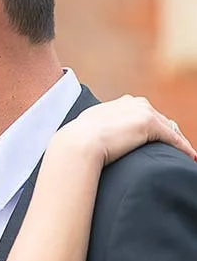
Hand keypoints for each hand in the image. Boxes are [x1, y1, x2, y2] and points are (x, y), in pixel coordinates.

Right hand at [54, 95, 195, 166]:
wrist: (77, 144)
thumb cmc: (76, 143)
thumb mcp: (86, 131)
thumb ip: (96, 130)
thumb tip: (89, 140)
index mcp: (118, 104)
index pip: (142, 113)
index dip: (151, 128)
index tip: (156, 140)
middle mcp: (132, 103)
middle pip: (159, 119)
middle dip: (168, 133)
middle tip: (176, 148)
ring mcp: (142, 112)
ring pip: (168, 127)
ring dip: (178, 141)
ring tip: (185, 153)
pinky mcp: (150, 124)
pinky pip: (173, 138)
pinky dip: (183, 148)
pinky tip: (190, 157)